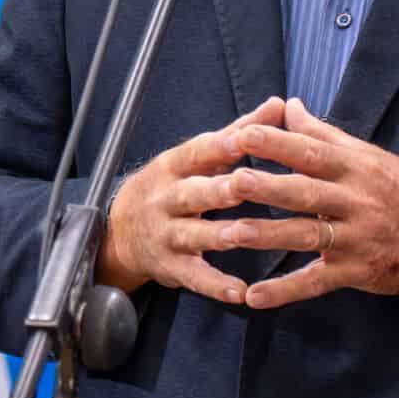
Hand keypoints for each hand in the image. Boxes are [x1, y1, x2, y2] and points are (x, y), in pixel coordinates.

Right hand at [98, 98, 291, 304]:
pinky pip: (194, 277)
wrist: (120, 230)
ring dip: (217, 235)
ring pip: (192, 235)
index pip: (197, 153)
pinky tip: (240, 293)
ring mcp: (166, 234)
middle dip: (217, 190)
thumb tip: (279, 104)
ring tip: (243, 236)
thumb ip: (238, 133)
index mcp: (173, 166)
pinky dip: (216, 285)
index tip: (244, 139)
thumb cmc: (173, 185)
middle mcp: (166, 199)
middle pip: (192, 193)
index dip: (220, 147)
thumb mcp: (196, 158)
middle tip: (243, 186)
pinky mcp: (170, 266)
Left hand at [221, 97, 398, 309]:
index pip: (312, 152)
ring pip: (307, 235)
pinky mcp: (357, 272)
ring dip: (268, 236)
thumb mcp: (368, 156)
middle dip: (268, 188)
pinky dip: (285, 291)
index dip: (277, 143)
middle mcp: (356, 201)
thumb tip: (287, 104)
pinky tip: (254, 297)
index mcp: (355, 168)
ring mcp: (356, 238)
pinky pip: (317, 282)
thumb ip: (322, 133)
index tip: (242, 134)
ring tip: (231, 234)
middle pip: (306, 193)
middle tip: (232, 182)